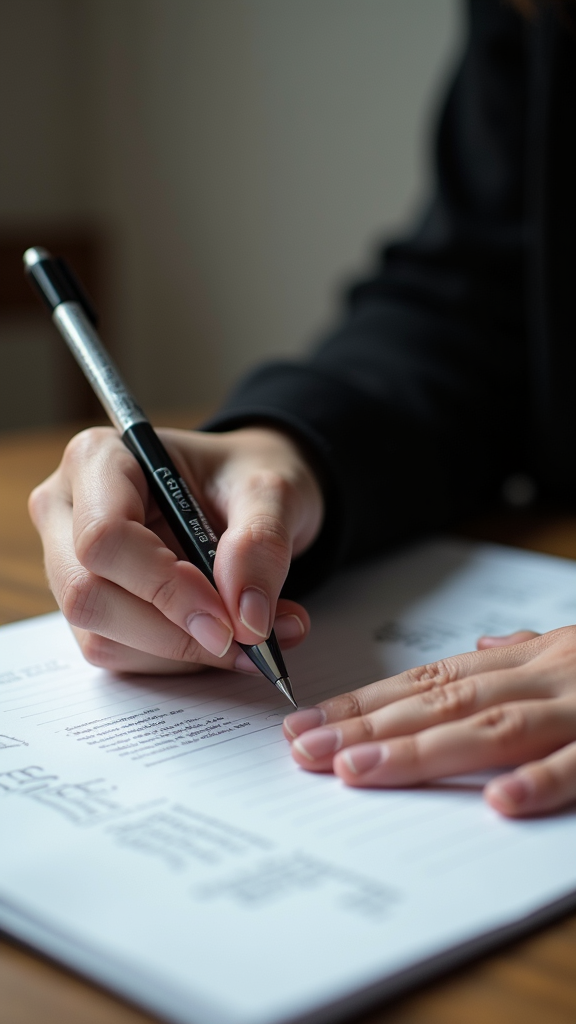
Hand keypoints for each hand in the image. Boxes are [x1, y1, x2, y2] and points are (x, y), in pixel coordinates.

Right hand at [29, 425, 323, 673]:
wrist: (245, 494)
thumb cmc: (245, 476)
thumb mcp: (272, 490)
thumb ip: (262, 543)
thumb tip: (247, 617)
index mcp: (99, 459)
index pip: (104, 536)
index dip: (163, 586)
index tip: (228, 616)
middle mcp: (67, 511)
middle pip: (88, 594)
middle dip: (173, 631)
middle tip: (249, 638)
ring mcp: (70, 564)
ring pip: (102, 637)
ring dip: (185, 652)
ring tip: (258, 635)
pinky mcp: (93, 608)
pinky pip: (121, 656)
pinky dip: (182, 660)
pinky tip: (231, 640)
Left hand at [284, 628, 575, 816]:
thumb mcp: (574, 649)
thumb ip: (523, 653)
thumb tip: (479, 646)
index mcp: (530, 661)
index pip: (432, 681)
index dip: (366, 703)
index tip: (307, 724)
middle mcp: (545, 677)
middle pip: (445, 702)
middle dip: (370, 727)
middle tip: (306, 750)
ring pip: (494, 725)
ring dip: (423, 750)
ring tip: (357, 771)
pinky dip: (539, 779)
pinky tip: (497, 803)